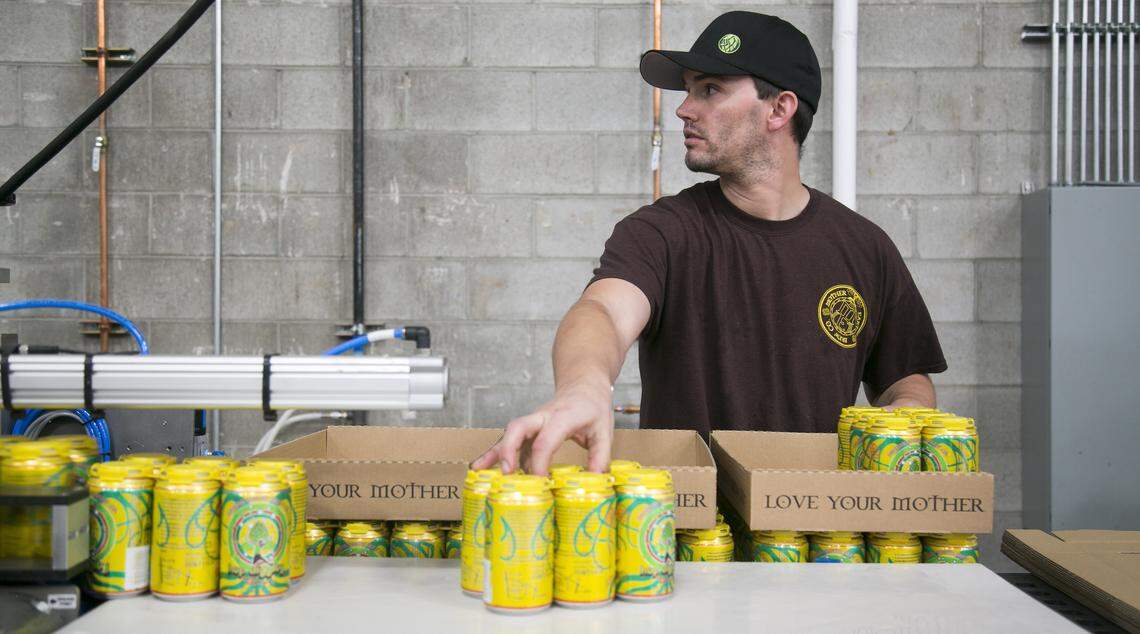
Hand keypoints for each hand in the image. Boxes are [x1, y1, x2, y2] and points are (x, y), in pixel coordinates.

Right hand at [470, 379, 614, 475]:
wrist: (583, 385)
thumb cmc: (593, 406)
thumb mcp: (604, 431)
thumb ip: (600, 457)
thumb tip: (595, 483)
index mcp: (562, 417)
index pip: (545, 440)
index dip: (539, 463)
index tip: (540, 483)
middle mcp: (542, 417)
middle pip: (517, 429)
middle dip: (509, 451)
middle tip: (508, 473)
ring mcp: (532, 422)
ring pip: (509, 434)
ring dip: (496, 453)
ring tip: (480, 473)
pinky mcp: (527, 429)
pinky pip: (508, 441)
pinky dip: (494, 453)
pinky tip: (480, 467)